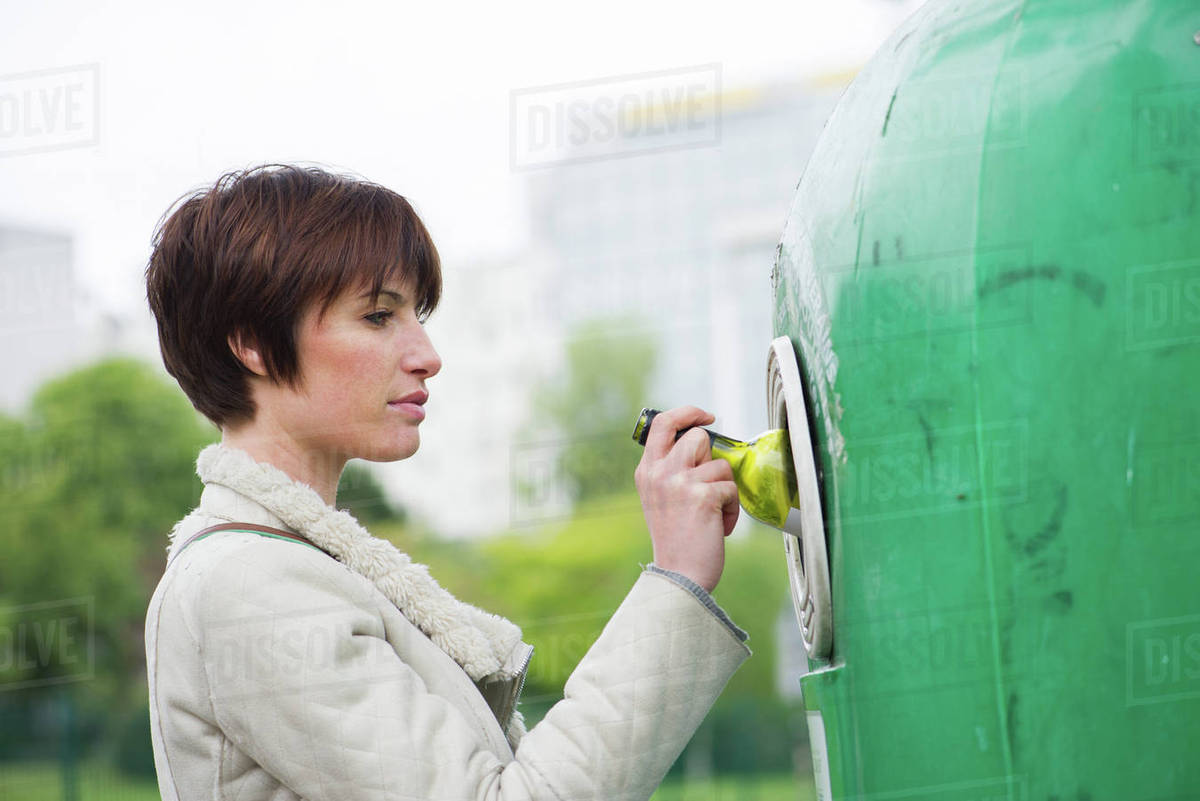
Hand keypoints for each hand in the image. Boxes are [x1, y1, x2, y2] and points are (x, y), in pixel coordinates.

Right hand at [634, 405, 739, 591]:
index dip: (688, 413)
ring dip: (724, 488)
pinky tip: (718, 526)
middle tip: (709, 484)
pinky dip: (731, 509)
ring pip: (720, 463)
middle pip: (698, 436)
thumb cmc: (676, 539)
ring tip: (713, 512)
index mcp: (647, 471)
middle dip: (712, 458)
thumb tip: (701, 443)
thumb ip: (672, 469)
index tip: (707, 416)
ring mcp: (680, 482)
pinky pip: (730, 488)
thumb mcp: (660, 497)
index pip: (664, 423)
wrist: (678, 575)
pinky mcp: (702, 495)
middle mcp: (660, 472)